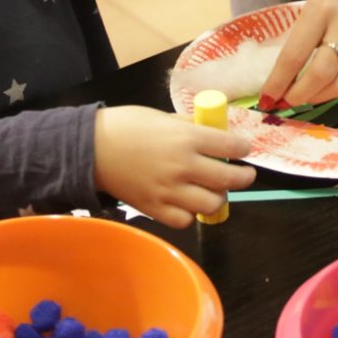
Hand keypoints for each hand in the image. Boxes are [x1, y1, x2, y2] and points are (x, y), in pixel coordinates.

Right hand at [93, 104, 255, 228]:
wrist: (92, 149)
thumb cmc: (127, 126)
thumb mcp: (163, 117)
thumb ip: (189, 127)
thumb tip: (212, 132)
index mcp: (186, 138)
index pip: (230, 146)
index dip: (243, 148)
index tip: (245, 149)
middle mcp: (182, 166)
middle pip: (228, 179)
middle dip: (243, 177)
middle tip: (245, 175)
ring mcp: (169, 191)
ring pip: (211, 204)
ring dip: (219, 198)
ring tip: (216, 191)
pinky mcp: (154, 209)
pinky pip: (185, 220)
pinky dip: (191, 214)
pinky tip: (189, 204)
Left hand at [257, 0, 337, 109]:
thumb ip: (304, 32)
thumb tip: (286, 69)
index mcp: (322, 9)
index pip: (295, 55)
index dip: (278, 81)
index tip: (266, 97)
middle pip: (320, 75)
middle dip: (298, 95)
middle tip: (283, 101)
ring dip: (318, 98)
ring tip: (303, 98)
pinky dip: (337, 92)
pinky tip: (325, 90)